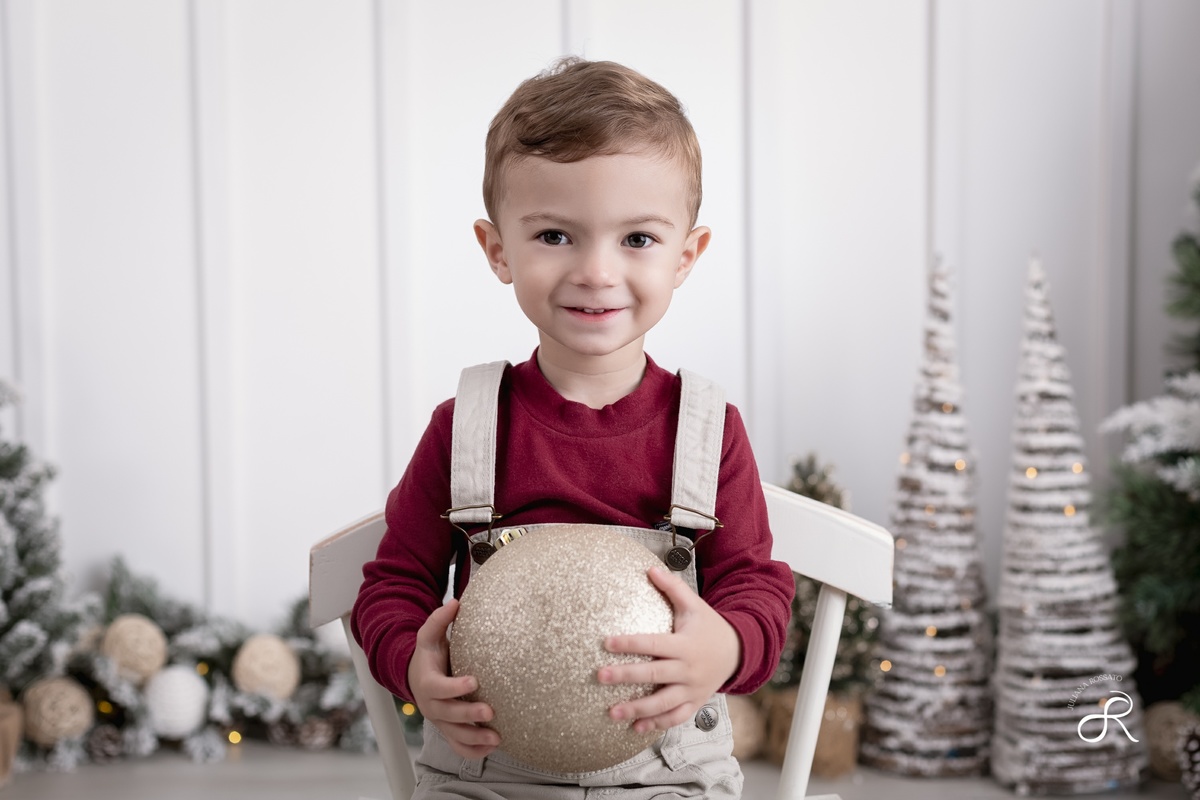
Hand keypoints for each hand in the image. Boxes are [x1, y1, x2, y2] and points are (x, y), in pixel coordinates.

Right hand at [408, 599, 499, 758]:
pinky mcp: (448, 731)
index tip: (474, 681)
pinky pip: (459, 746)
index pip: (439, 688)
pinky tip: (493, 747)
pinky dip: (474, 751)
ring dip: (475, 739)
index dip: (454, 686)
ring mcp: (440, 721)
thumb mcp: (429, 636)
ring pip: (455, 736)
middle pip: (448, 715)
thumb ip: (440, 620)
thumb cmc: (428, 655)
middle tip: (490, 711)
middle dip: (468, 715)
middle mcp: (431, 706)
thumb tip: (455, 602)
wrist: (416, 678)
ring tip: (497, 738)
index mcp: (427, 683)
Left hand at [598, 566, 740, 733]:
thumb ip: (672, 588)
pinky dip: (656, 725)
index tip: (607, 642)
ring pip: (663, 703)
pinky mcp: (694, 703)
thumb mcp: (694, 605)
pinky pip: (675, 718)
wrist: (739, 652)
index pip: (653, 644)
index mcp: (685, 644)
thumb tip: (650, 569)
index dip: (630, 643)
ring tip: (612, 712)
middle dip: (626, 676)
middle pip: (654, 674)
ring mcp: (692, 689)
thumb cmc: (710, 627)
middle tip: (601, 676)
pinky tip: (635, 728)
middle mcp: (688, 669)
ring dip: (638, 710)